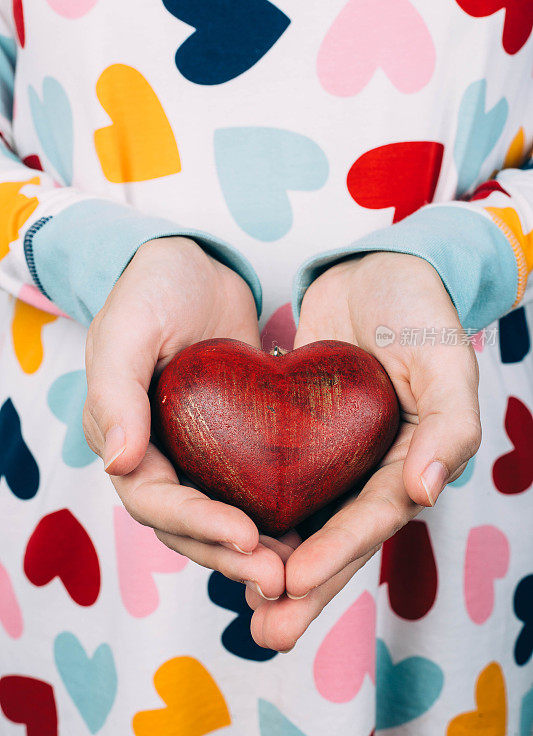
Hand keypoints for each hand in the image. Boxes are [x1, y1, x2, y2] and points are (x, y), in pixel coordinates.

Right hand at [83, 237, 285, 599]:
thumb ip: (116, 393)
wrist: (193, 267)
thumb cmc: (151, 290)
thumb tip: (118, 463)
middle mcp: (159, 458)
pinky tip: (310, 532)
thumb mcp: (129, 330)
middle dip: (231, 555)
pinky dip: (274, 514)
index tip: (244, 536)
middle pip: (190, 526)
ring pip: (222, 517)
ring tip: (298, 573)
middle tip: (280, 578)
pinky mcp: (232, 443)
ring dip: (256, 549)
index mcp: (125, 440)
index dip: (197, 524)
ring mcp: (196, 454)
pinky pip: (251, 489)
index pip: (155, 500)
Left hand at [246, 252, 481, 650]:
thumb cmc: (419, 310)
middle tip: (264, 631)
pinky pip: (284, 482)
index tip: (291, 582)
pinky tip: (232, 540)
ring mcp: (340, 455)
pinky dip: (261, 513)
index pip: (373, 516)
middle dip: (305, 587)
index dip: (337, 552)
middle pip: (339, 537)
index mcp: (414, 457)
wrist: (376, 269)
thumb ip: (448, 426)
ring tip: (245, 609)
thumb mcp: (445, 359)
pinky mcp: (305, 435)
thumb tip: (426, 492)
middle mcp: (376, 466)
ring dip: (279, 566)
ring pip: (309, 521)